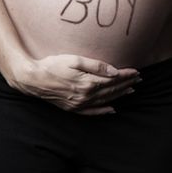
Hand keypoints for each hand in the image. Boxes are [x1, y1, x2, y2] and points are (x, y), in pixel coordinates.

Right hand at [9, 55, 140, 115]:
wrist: (32, 79)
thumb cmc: (53, 65)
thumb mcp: (75, 60)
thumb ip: (96, 66)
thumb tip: (114, 72)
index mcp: (88, 83)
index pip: (113, 79)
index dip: (126, 75)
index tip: (137, 71)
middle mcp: (86, 96)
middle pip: (112, 90)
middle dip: (127, 84)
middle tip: (139, 79)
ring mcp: (79, 104)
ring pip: (105, 101)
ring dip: (119, 96)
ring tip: (131, 90)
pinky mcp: (72, 108)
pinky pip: (92, 112)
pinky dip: (104, 111)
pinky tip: (112, 109)